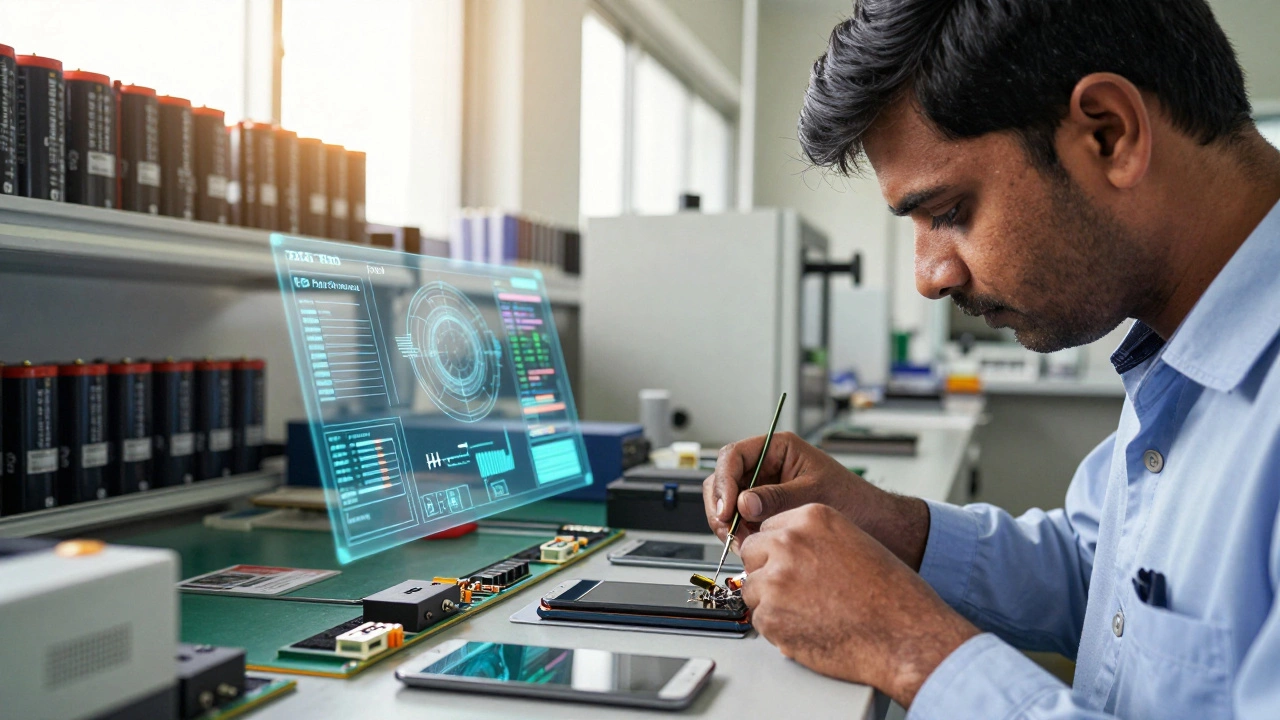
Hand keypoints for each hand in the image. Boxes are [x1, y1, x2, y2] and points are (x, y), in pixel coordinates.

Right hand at [702, 432, 930, 567]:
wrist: (874, 524)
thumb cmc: (853, 499)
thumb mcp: (814, 494)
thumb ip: (777, 498)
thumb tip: (744, 503)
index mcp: (778, 448)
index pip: (734, 455)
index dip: (724, 481)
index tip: (727, 508)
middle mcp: (766, 466)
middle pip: (723, 478)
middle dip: (721, 505)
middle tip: (729, 530)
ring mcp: (762, 489)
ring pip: (727, 502)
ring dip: (728, 523)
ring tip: (743, 543)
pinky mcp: (764, 512)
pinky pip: (739, 520)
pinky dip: (738, 534)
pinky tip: (750, 546)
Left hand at [738, 504, 978, 707]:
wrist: (904, 634)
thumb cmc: (891, 595)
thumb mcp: (855, 542)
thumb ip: (816, 540)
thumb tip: (786, 551)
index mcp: (811, 519)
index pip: (769, 527)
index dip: (778, 550)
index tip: (788, 564)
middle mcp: (789, 542)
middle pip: (752, 552)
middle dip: (767, 571)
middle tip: (794, 591)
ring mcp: (776, 579)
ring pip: (752, 587)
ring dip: (771, 601)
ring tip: (808, 612)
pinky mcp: (771, 615)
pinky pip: (760, 619)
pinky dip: (777, 627)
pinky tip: (808, 628)